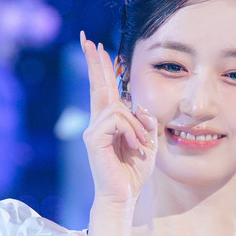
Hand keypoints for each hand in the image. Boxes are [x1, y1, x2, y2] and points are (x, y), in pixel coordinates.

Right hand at [81, 32, 156, 204]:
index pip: (105, 89)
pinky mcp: (92, 138)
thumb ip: (145, 122)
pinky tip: (134, 147)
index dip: (102, 68)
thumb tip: (139, 106)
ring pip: (119, 108)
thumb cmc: (133, 172)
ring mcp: (93, 130)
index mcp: (110, 122)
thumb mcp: (148, 142)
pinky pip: (117, 120)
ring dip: (137, 126)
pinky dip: (131, 132)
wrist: (123, 196)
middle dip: (95, 62)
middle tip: (88, 39)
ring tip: (140, 145)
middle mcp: (98, 122)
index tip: (97, 47)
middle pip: (98, 86)